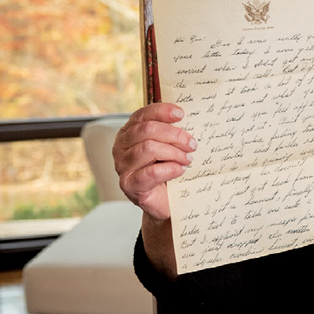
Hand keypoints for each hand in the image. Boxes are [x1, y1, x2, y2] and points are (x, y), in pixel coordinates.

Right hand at [112, 103, 195, 220]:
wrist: (165, 201)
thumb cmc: (166, 169)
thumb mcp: (168, 146)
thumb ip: (170, 132)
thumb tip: (186, 117)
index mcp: (129, 132)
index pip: (142, 115)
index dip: (162, 111)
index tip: (181, 114)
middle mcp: (121, 147)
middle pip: (146, 130)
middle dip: (174, 135)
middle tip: (192, 144)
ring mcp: (122, 166)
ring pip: (148, 148)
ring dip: (174, 152)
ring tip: (187, 159)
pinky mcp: (129, 185)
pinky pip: (151, 173)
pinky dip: (170, 169)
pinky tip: (180, 170)